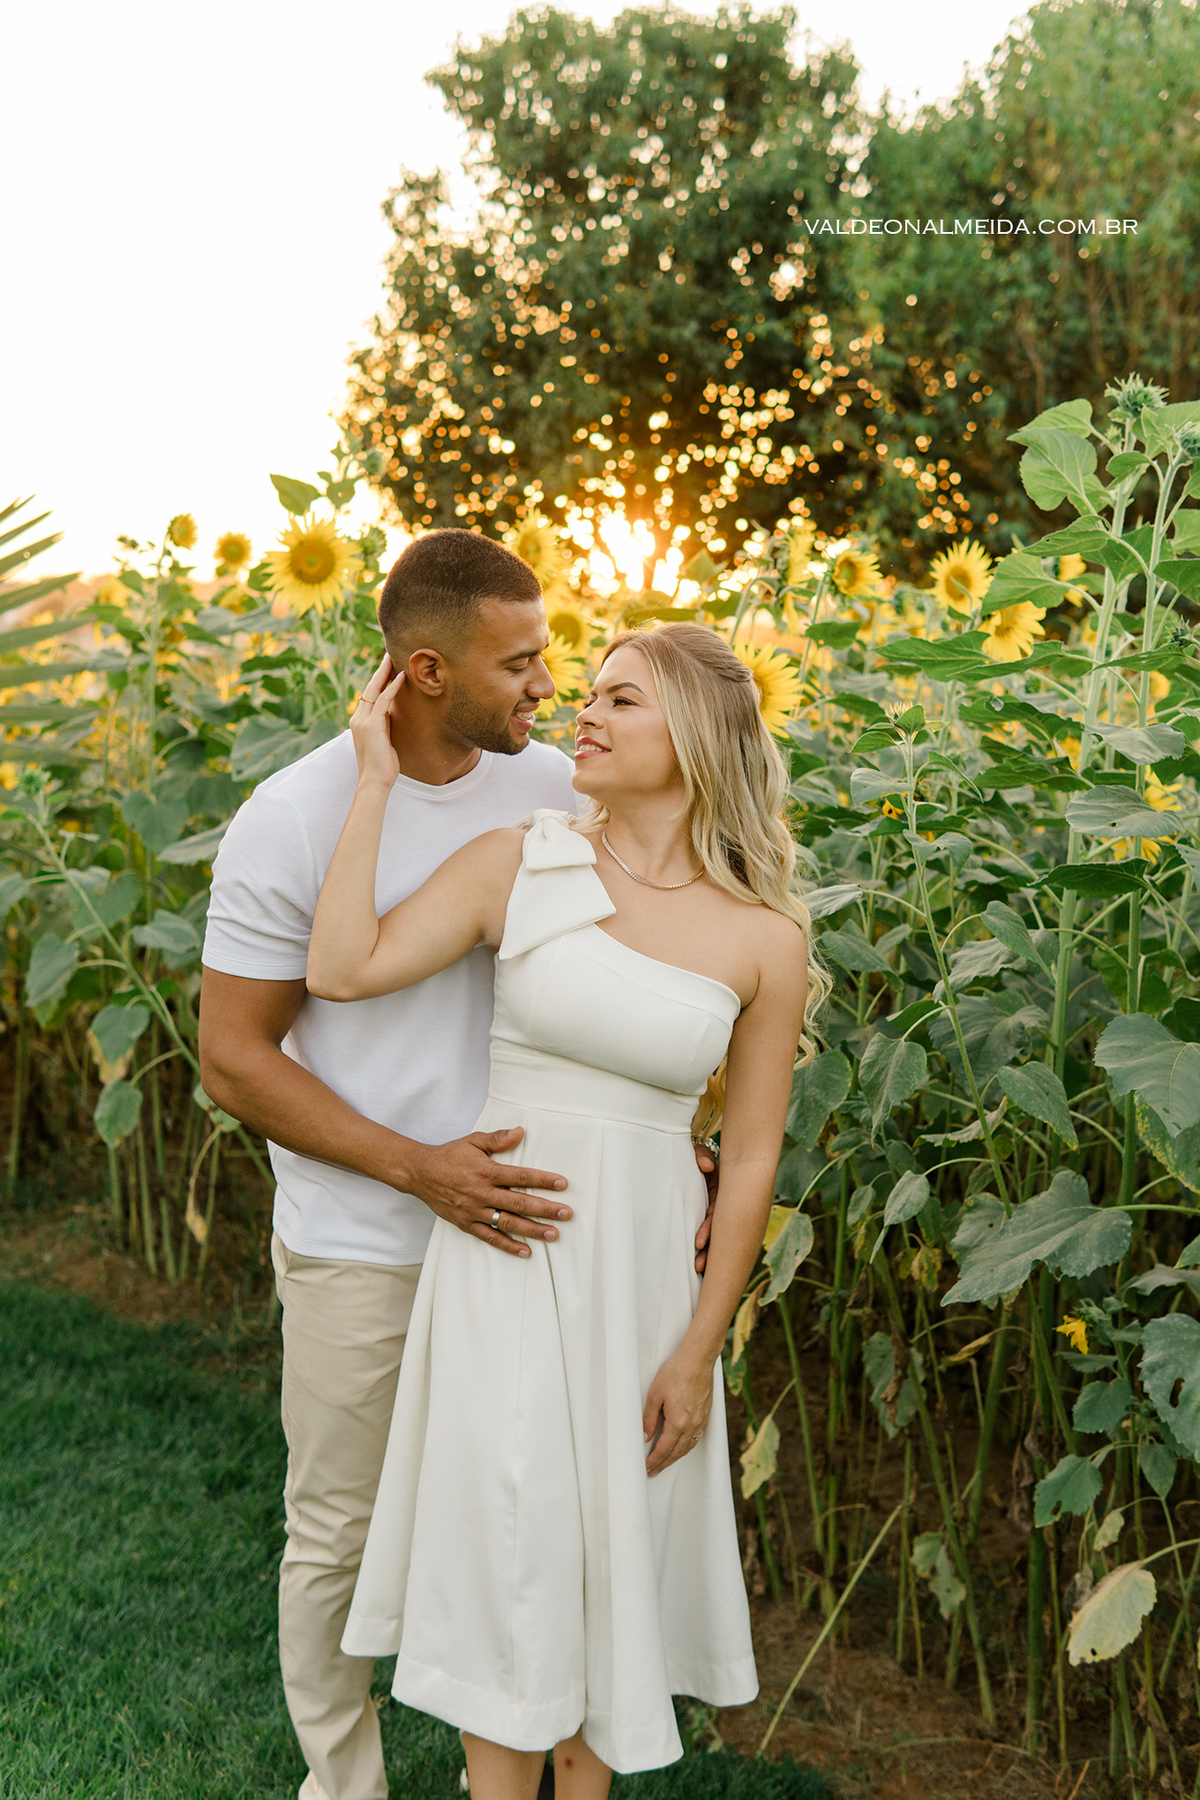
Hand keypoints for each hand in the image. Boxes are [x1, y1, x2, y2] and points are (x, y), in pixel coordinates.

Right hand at [350, 654, 403, 789]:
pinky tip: (401, 677)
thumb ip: (385, 726)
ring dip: (385, 673)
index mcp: (359, 722)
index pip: (369, 695)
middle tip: (389, 654)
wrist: (374, 782)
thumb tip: (392, 715)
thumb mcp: (384, 741)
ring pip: (375, 690)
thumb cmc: (382, 766)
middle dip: (380, 670)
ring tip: (394, 658)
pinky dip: (392, 688)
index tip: (387, 667)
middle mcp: (358, 718)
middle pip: (370, 688)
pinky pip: (384, 701)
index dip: (378, 680)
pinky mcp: (372, 726)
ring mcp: (363, 721)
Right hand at [405, 1128, 571, 1258]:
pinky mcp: (466, 1223)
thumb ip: (498, 1139)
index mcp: (486, 1171)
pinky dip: (507, 1246)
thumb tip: (521, 1132)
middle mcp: (482, 1193)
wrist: (420, 1173)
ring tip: (553, 1234)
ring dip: (532, 1230)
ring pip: (507, 1223)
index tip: (562, 1184)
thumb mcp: (473, 1141)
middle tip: (567, 1214)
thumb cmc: (449, 1155)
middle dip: (545, 1209)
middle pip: (519, 1203)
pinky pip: (489, 1237)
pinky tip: (525, 1251)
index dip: (543, 1180)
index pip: (520, 1176)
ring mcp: (474, 1210)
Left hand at [643, 1349, 713, 1475]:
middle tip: (653, 1471)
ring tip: (665, 1462)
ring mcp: (701, 1420)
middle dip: (664, 1463)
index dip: (654, 1461)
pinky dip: (687, 1446)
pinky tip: (682, 1446)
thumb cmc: (676, 1372)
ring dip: (676, 1457)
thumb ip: (649, 1418)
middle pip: (677, 1452)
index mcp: (678, 1422)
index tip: (647, 1468)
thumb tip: (646, 1436)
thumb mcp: (655, 1395)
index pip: (664, 1449)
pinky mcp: (706, 1414)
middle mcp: (692, 1425)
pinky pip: (696, 1437)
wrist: (698, 1359)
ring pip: (688, 1446)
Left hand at [692, 1141, 717, 1274]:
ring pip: (715, 1234)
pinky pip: (709, 1233)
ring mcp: (717, 1210)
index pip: (716, 1213)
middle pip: (718, 1229)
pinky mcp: (711, 1216)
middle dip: (710, 1249)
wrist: (695, 1159)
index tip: (698, 1243)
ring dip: (708, 1251)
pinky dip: (706, 1244)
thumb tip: (707, 1166)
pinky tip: (701, 1262)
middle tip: (699, 1266)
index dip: (708, 1229)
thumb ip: (701, 1155)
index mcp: (721, 1190)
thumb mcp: (699, 1153)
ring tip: (698, 1268)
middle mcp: (722, 1203)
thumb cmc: (697, 1157)